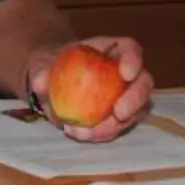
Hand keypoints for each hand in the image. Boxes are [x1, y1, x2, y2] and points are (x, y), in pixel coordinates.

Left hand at [27, 36, 153, 142]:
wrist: (53, 84)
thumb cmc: (53, 66)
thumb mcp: (42, 64)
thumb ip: (41, 70)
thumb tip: (40, 81)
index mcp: (112, 50)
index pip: (130, 49)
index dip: (133, 60)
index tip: (126, 74)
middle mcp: (125, 73)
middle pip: (144, 82)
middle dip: (135, 100)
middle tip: (118, 114)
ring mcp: (126, 96)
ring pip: (135, 111)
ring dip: (115, 125)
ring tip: (85, 132)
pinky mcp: (119, 117)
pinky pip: (119, 127)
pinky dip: (103, 134)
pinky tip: (81, 135)